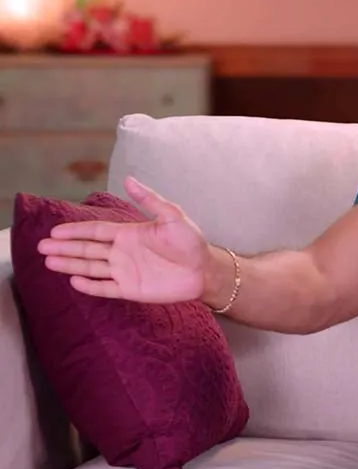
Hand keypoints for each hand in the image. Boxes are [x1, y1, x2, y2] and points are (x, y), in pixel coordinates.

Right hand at [37, 176, 214, 302]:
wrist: (204, 269)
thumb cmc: (191, 241)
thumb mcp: (172, 216)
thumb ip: (149, 200)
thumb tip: (129, 179)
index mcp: (129, 233)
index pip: (95, 231)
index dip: (75, 230)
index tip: (54, 230)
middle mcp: (122, 252)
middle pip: (87, 249)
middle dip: (64, 247)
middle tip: (41, 246)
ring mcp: (125, 271)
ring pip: (91, 267)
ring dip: (70, 264)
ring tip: (48, 261)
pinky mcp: (131, 289)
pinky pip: (105, 288)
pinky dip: (90, 286)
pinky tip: (74, 281)